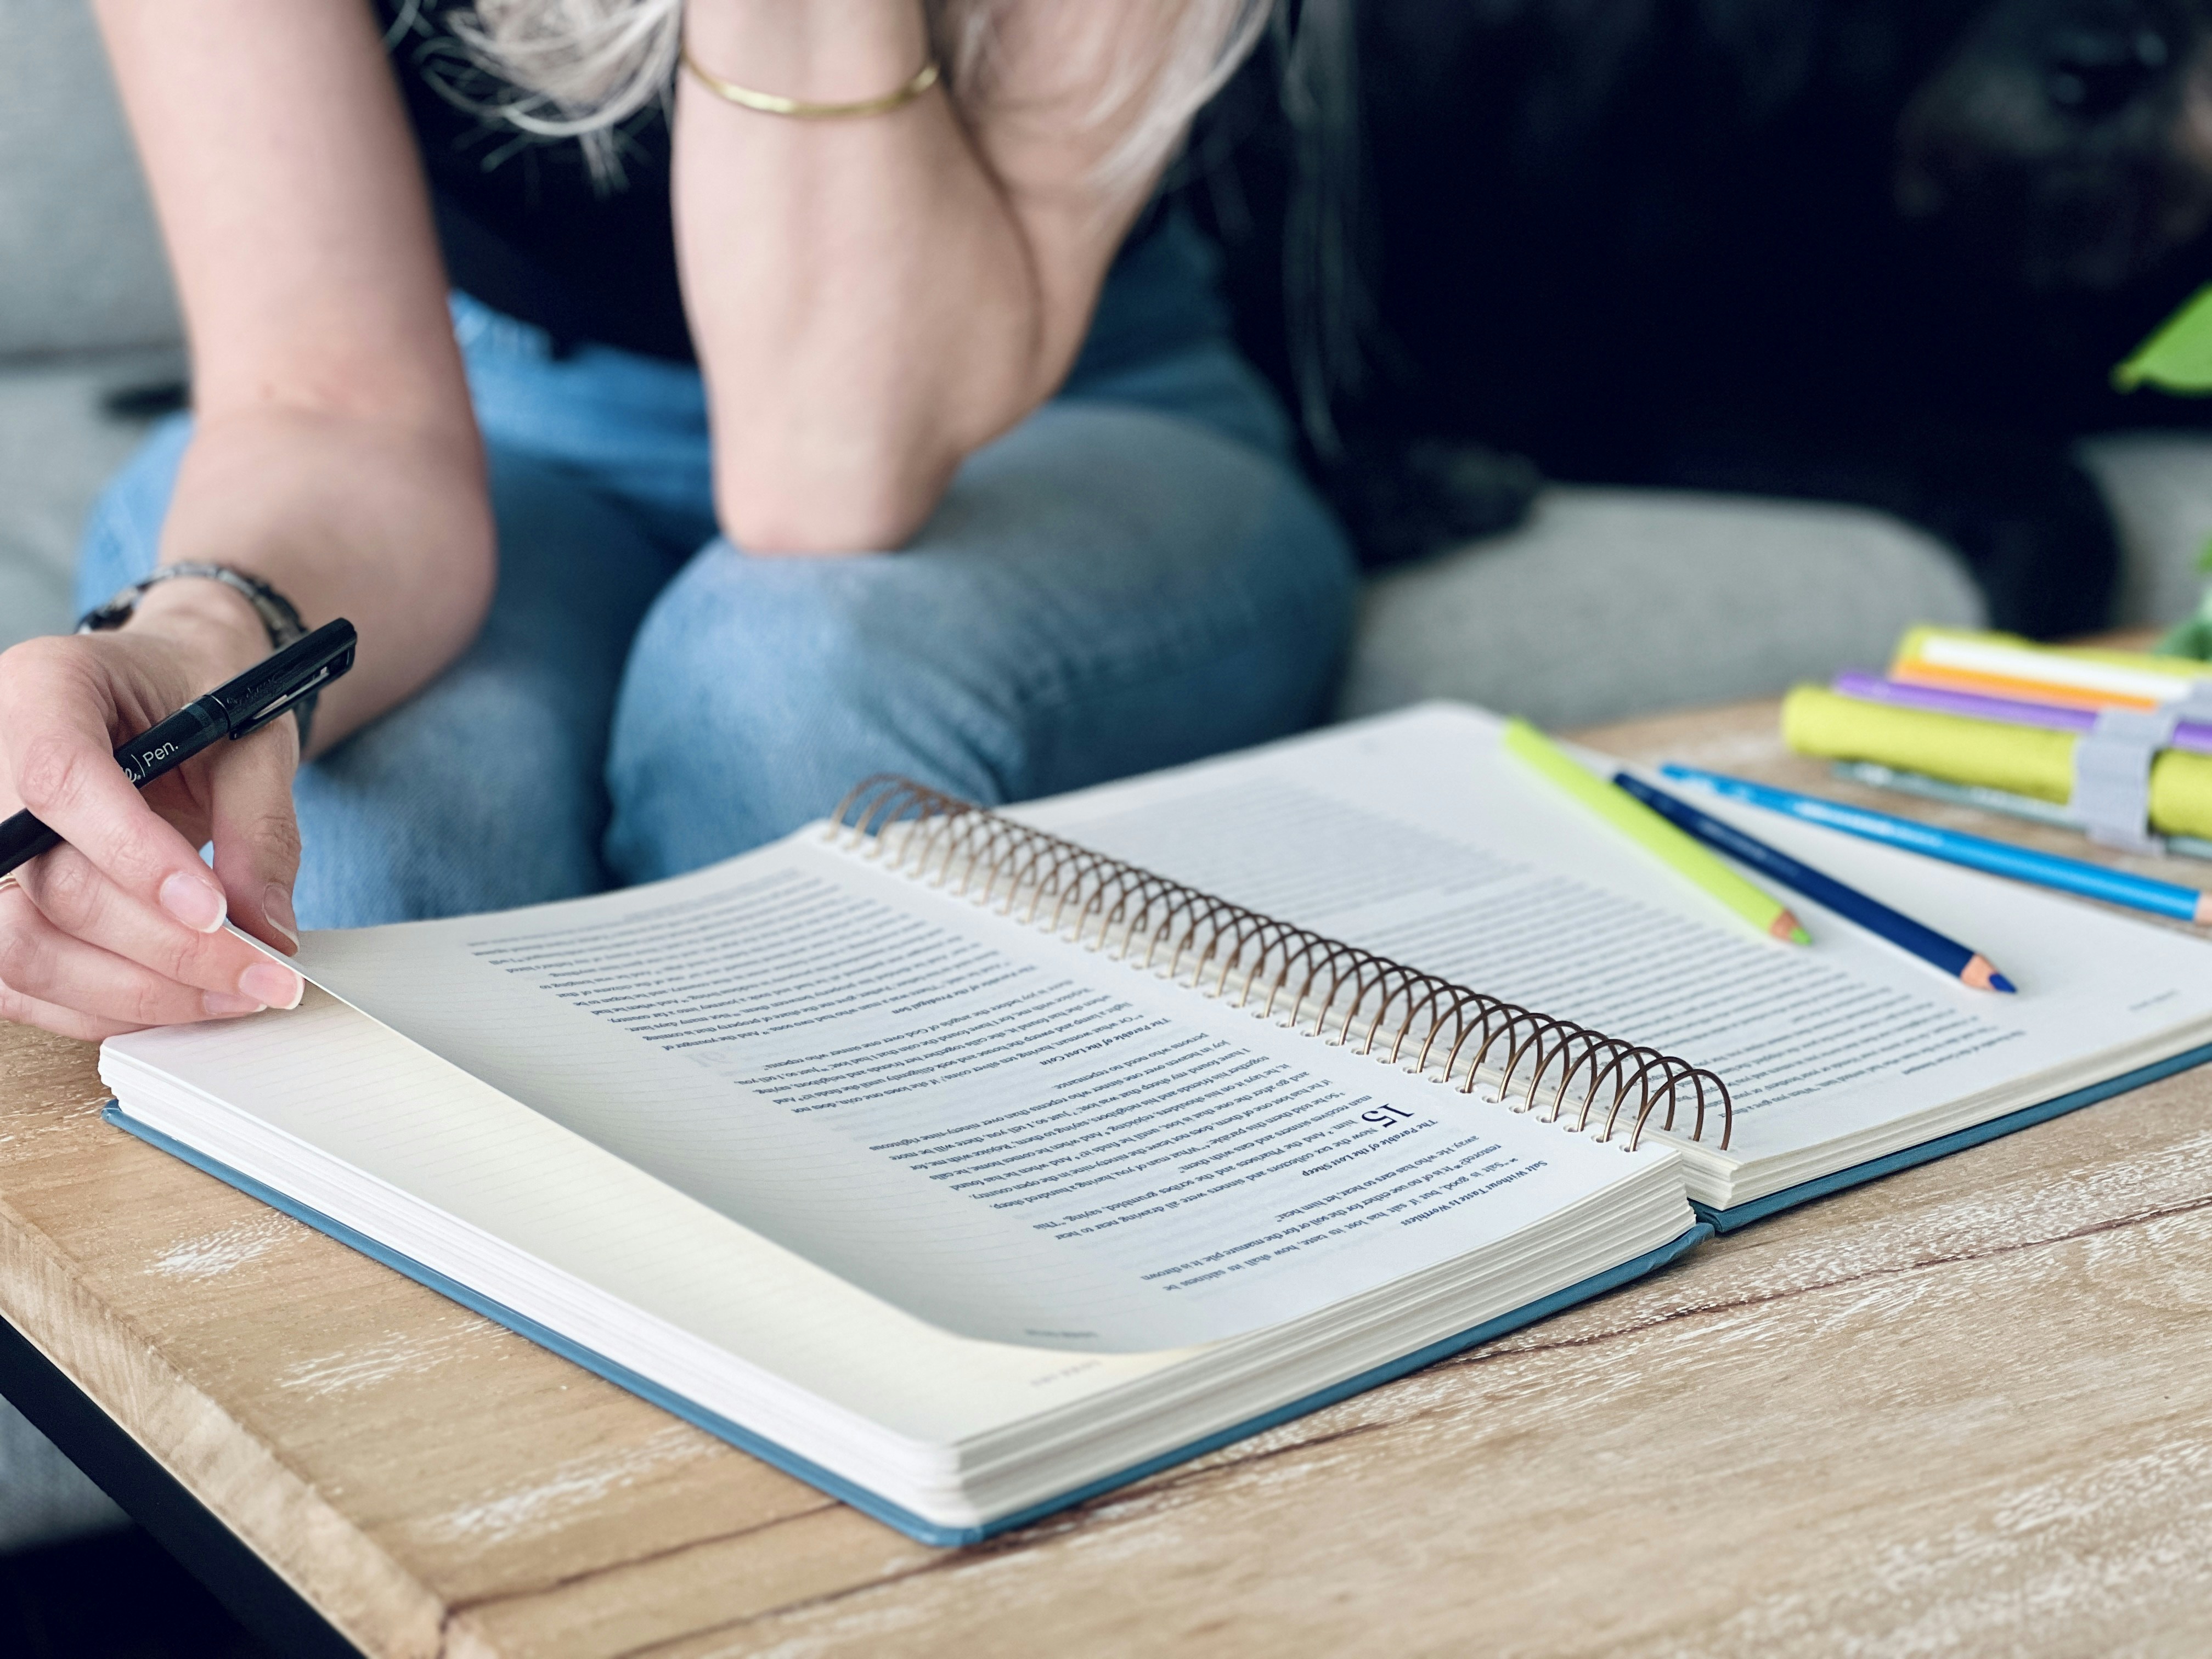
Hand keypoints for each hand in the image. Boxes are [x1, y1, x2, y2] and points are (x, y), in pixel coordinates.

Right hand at [0, 580, 307, 1039]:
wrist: (163, 687)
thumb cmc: (200, 696)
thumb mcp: (252, 737)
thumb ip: (261, 828)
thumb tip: (268, 933)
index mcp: (44, 689)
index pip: (60, 780)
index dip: (136, 858)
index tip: (219, 913)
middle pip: (47, 885)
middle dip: (166, 949)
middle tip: (264, 977)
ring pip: (23, 950)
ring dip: (138, 992)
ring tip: (234, 994)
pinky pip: (18, 981)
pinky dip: (102, 1005)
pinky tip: (180, 1001)